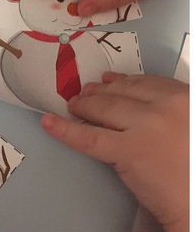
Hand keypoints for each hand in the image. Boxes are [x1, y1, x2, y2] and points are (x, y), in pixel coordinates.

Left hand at [41, 72, 188, 231]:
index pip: (147, 84)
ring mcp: (147, 126)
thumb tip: (136, 104)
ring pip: (105, 109)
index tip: (109, 81)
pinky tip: (49, 123)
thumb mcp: (191, 126)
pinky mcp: (129, 150)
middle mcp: (168, 106)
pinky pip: (89, 137)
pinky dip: (65, 129)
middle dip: (100, 93)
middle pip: (124, 93)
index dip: (123, 82)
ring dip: (85, 105)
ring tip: (72, 105)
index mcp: (186, 99)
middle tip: (85, 94)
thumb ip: (170, 113)